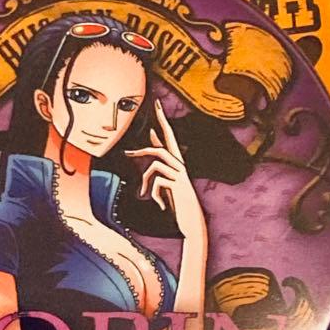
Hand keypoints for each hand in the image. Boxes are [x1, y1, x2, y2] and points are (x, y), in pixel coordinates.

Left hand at [125, 99, 206, 240]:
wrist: (192, 224)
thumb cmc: (178, 205)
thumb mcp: (166, 185)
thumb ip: (159, 169)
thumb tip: (150, 157)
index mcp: (177, 164)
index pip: (169, 138)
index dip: (162, 121)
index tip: (156, 105)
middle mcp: (181, 166)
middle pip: (164, 143)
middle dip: (153, 134)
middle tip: (137, 136)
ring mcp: (181, 174)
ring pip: (156, 162)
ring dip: (145, 179)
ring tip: (143, 194)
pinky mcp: (179, 184)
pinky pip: (157, 181)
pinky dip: (153, 194)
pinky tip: (160, 205)